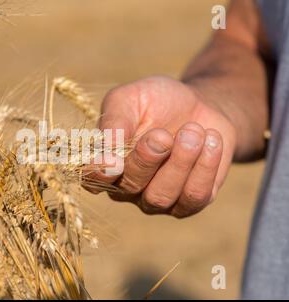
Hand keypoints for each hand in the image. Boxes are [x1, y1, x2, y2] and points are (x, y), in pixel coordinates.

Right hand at [89, 76, 235, 217]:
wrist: (199, 104)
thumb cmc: (157, 101)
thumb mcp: (130, 98)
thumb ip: (114, 121)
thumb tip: (107, 147)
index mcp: (106, 162)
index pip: (92, 179)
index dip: (101, 173)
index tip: (115, 160)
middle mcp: (127, 187)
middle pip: (129, 187)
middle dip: (147, 160)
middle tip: (163, 134)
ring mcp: (157, 199)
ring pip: (160, 197)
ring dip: (179, 163)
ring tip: (194, 131)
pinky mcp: (190, 202)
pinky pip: (194, 197)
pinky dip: (205, 168)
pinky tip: (211, 140)